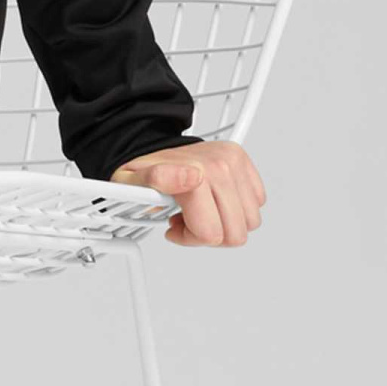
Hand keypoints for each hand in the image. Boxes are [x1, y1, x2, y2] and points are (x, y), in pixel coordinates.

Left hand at [109, 139, 264, 247]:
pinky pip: (256, 203)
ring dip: (224, 223)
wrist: (155, 147)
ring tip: (199, 209)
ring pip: (248, 222)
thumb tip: (191, 177)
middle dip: (208, 234)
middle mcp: (221, 167)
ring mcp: (235, 164)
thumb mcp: (129, 180)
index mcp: (196, 174)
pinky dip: (237, 209)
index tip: (174, 226)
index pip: (211, 234)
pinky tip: (213, 201)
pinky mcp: (244, 164)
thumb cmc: (143, 170)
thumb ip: (155, 179)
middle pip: (235, 234)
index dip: (190, 238)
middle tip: (187, 219)